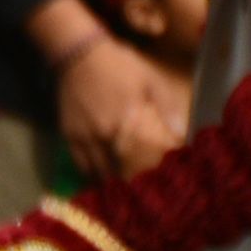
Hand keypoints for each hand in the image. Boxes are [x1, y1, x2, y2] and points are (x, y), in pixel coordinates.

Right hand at [55, 27, 189, 183]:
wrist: (79, 55)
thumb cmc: (120, 66)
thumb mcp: (151, 80)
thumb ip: (168, 107)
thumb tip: (182, 133)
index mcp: (126, 123)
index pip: (135, 161)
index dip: (143, 179)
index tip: (154, 189)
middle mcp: (103, 135)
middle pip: (114, 172)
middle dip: (126, 185)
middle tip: (138, 194)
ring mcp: (83, 137)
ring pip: (95, 171)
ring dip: (108, 183)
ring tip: (120, 192)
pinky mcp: (68, 135)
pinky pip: (79, 163)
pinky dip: (89, 174)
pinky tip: (99, 178)